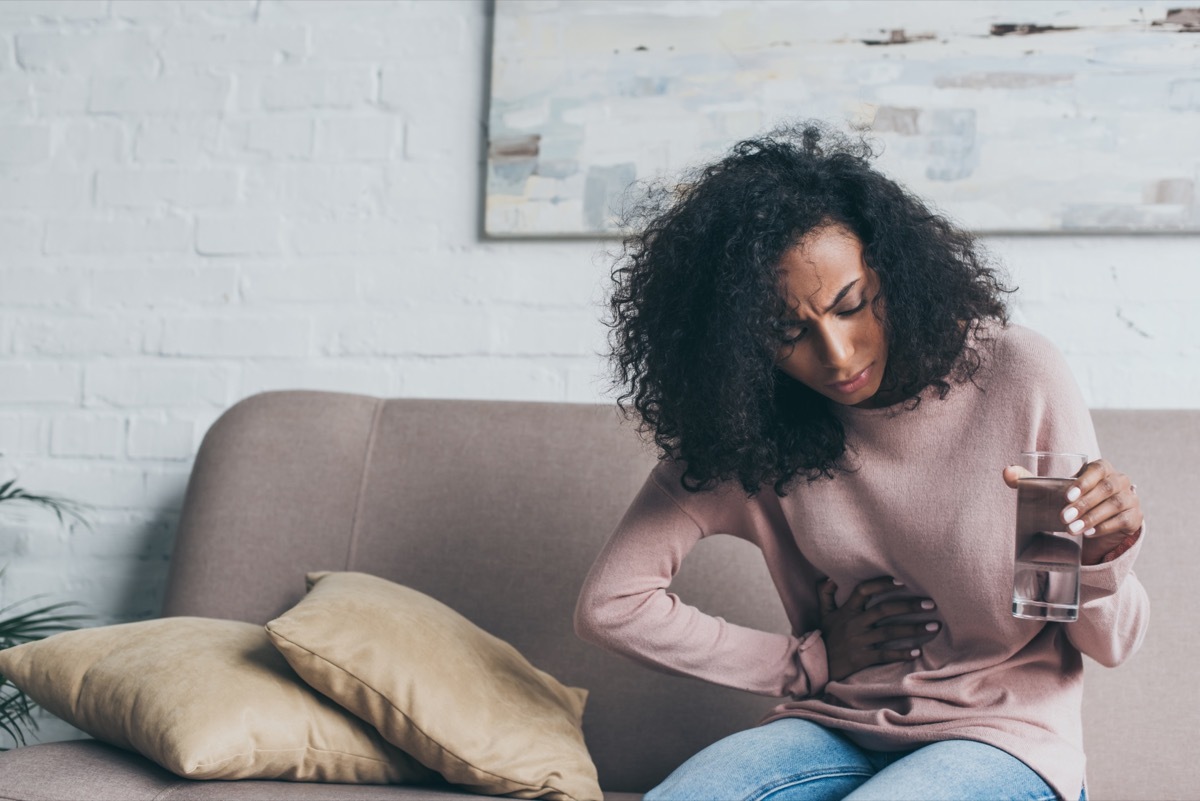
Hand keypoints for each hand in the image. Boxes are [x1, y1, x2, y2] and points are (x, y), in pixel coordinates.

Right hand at [816, 576, 940, 681]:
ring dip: (913, 629)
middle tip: (931, 603)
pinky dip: (901, 653)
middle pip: (884, 610)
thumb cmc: (823, 637)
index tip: (903, 581)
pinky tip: (917, 651)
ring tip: (934, 626)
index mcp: (847, 610)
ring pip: (889, 632)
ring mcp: (859, 641)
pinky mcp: (862, 658)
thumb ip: (825, 594)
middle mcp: (854, 623)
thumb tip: (831, 577)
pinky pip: (885, 654)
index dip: (882, 584)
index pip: (864, 590)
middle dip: (909, 606)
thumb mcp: (822, 614)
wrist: (815, 665)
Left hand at [1003, 459, 1142, 565]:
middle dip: (1084, 504)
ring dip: (1092, 518)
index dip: (1083, 481)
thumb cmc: (1071, 500)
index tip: (1066, 496)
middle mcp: (1120, 480)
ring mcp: (1130, 498)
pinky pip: (1123, 521)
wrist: (1096, 523)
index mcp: (1101, 468)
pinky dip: (1105, 527)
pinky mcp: (1134, 518)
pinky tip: (1089, 533)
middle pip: (1106, 488)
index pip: (1097, 468)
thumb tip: (1006, 472)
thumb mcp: (1052, 490)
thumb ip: (1029, 480)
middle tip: (1063, 518)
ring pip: (1115, 505)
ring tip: (1072, 529)